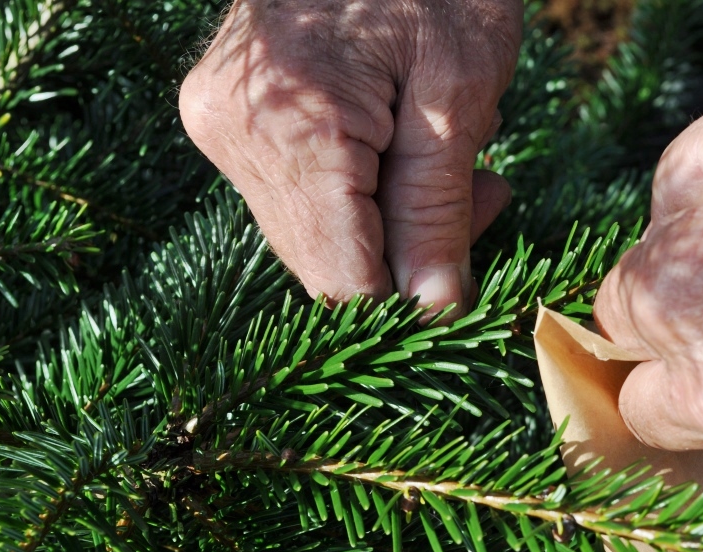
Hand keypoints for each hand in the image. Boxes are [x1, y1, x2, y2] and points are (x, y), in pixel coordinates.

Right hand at [179, 0, 522, 321]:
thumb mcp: (460, 91)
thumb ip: (438, 208)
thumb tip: (433, 309)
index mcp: (290, 123)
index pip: (341, 279)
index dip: (405, 306)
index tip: (463, 279)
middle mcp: (233, 132)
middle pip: (321, 263)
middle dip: (408, 256)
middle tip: (481, 195)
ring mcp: (221, 124)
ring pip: (311, 234)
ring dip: (389, 223)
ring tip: (452, 162)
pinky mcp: (229, 117)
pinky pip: (298, 194)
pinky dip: (359, 192)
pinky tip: (406, 147)